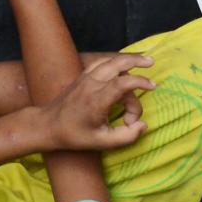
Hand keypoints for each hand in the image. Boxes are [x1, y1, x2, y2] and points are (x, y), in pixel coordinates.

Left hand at [37, 53, 154, 152]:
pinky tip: (125, 64)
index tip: (152, 86)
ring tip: (143, 61)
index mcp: (96, 100)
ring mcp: (85, 78)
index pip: (121, 83)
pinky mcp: (82, 76)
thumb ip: (127, 136)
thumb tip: (143, 124)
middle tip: (151, 62)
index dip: (139, 81)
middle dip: (135, 60)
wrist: (48, 124)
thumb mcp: (103, 143)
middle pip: (115, 63)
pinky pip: (101, 63)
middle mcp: (90, 84)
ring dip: (126, 59)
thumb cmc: (75, 136)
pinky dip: (115, 61)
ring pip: (108, 61)